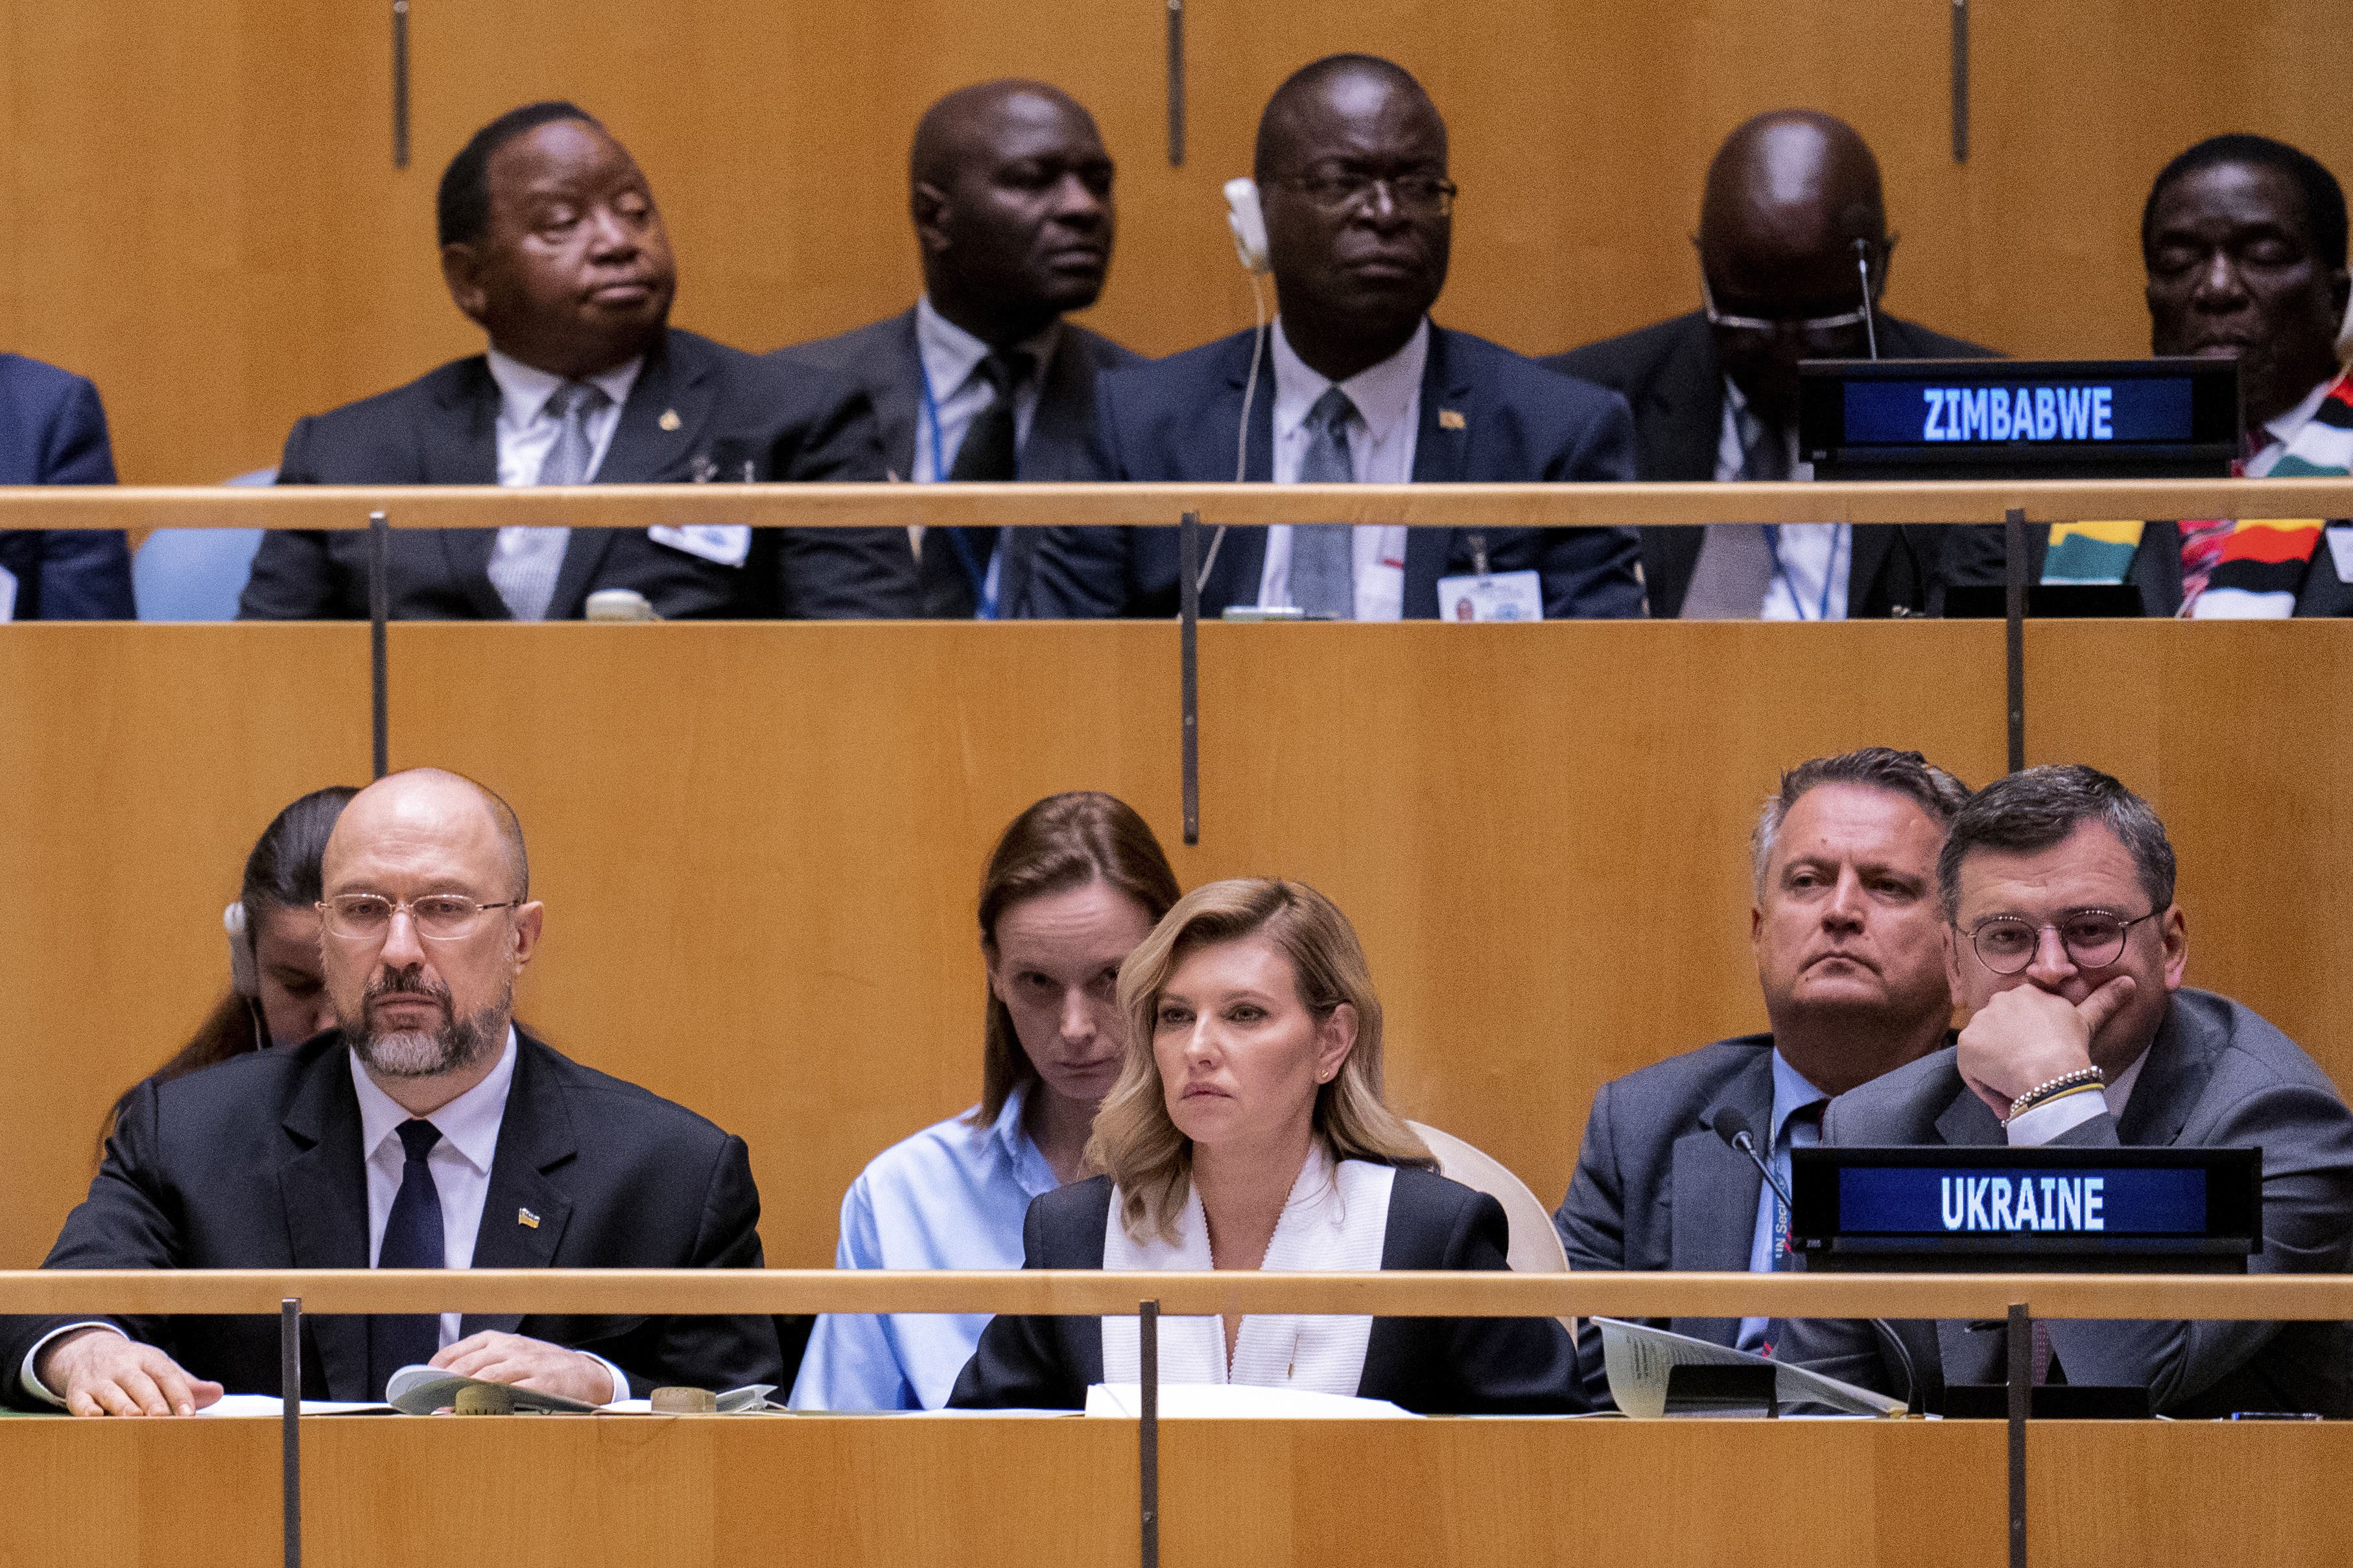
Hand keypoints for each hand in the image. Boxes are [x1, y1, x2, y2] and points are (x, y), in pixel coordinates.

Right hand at [38, 1328, 222, 1416]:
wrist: (87, 1350)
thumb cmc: (134, 1367)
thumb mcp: (159, 1367)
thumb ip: (186, 1383)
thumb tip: (217, 1393)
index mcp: (148, 1358)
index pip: (166, 1374)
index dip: (178, 1393)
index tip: (189, 1413)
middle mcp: (123, 1366)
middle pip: (138, 1382)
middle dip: (150, 1400)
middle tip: (161, 1417)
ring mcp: (98, 1378)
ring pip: (111, 1392)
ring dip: (122, 1406)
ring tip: (134, 1419)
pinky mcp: (77, 1391)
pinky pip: (79, 1400)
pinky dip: (86, 1408)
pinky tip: (95, 1417)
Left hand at [429, 1331, 616, 1403]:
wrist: (587, 1374)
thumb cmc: (540, 1368)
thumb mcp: (511, 1355)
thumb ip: (481, 1365)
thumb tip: (439, 1386)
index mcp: (498, 1339)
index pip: (456, 1352)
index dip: (434, 1371)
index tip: (418, 1388)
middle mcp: (510, 1348)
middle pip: (468, 1366)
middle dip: (444, 1387)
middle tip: (426, 1406)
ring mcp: (528, 1364)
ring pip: (487, 1378)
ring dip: (462, 1397)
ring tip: (445, 1413)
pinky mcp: (544, 1384)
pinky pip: (513, 1394)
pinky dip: (493, 1405)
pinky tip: (479, 1415)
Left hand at [1957, 975, 2135, 1116]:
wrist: (2050, 1072)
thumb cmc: (2071, 1049)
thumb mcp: (2087, 1022)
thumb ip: (2103, 1001)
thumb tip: (2129, 982)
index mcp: (2027, 994)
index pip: (2021, 1017)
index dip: (2030, 1040)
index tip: (2041, 1056)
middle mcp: (2000, 1000)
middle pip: (2002, 1031)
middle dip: (2013, 1051)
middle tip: (2032, 1072)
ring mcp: (1980, 1020)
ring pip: (1986, 1049)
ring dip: (1999, 1067)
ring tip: (2020, 1083)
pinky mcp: (1966, 1042)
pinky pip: (1971, 1068)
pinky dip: (1985, 1082)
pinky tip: (2004, 1089)